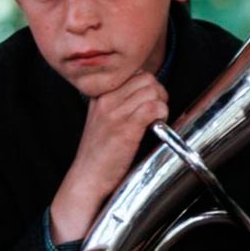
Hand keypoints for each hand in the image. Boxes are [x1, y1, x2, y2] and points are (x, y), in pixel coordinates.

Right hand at [50, 72, 167, 241]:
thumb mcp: (102, 119)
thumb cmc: (100, 153)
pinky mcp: (125, 128)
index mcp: (100, 95)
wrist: (88, 178)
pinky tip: (155, 126)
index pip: (132, 72)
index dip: (147, 85)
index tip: (149, 101)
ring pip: (151, 90)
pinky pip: (153, 107)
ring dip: (161, 103)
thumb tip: (146, 90)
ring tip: (155, 119)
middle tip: (156, 110)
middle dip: (158, 92)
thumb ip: (118, 102)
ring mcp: (114, 113)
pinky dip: (161, 114)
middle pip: (146, 78)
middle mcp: (106, 99)